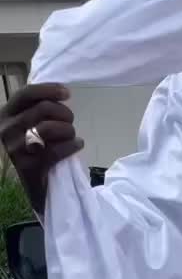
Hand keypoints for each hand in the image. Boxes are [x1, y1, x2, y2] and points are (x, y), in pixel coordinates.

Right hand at [0, 85, 83, 213]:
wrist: (37, 189)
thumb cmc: (36, 151)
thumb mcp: (29, 125)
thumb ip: (36, 109)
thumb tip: (58, 93)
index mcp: (5, 115)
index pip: (26, 94)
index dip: (48, 89)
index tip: (67, 93)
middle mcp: (6, 130)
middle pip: (43, 109)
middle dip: (64, 113)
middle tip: (71, 122)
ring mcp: (15, 149)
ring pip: (49, 128)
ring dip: (68, 130)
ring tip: (72, 136)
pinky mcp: (28, 168)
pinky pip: (55, 150)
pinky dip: (72, 145)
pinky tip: (78, 144)